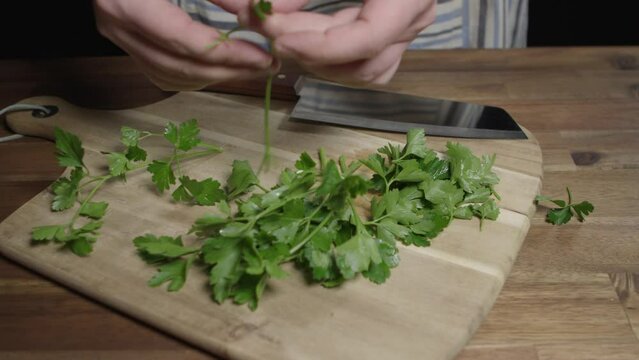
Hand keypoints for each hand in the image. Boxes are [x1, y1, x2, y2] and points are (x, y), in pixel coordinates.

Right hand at [93, 0, 276, 90]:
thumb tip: (262, 8)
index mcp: (128, 3)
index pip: (185, 41)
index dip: (228, 53)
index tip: (264, 54)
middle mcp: (118, 26)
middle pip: (180, 66)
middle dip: (229, 71)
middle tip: (268, 65)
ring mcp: (120, 38)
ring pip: (172, 75)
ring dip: (216, 77)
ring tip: (252, 68)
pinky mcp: (127, 43)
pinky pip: (163, 73)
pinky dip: (197, 76)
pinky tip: (223, 68)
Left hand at [248, 0, 435, 83]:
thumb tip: (264, 8)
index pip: (368, 39)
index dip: (321, 47)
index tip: (279, 39)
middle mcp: (412, 20)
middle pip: (359, 60)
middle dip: (306, 48)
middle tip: (262, 23)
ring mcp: (405, 30)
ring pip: (361, 70)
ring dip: (316, 58)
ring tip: (278, 30)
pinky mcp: (391, 32)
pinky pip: (363, 63)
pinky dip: (330, 57)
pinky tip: (301, 38)